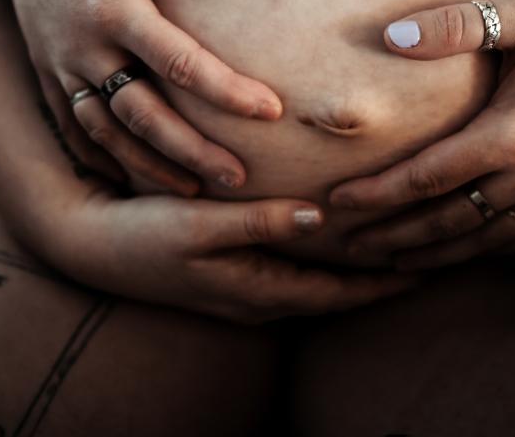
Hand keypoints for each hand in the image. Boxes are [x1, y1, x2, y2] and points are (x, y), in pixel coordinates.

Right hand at [0, 0, 281, 195]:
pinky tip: (132, 180)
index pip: (177, 61)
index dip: (225, 90)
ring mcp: (56, 61)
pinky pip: (72, 125)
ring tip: (196, 194)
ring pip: (105, 131)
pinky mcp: (44, 67)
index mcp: (111, 4)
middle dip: (192, 152)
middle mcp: (79, 44)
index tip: (271, 110)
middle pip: (141, 114)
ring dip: (150, 166)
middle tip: (240, 180)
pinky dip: (101, 157)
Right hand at [46, 189, 418, 323]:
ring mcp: (241, 288)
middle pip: (331, 294)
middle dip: (376, 280)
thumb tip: (317, 216)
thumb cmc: (142, 236)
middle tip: (422, 256)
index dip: (381, 283)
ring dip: (350, 271)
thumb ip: (258, 222)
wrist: (89, 245)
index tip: (425, 267)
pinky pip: (291, 273)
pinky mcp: (229, 273)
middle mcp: (255, 298)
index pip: (335, 294)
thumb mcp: (198, 225)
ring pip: (313, 284)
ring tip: (387, 248)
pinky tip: (326, 237)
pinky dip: (319, 261)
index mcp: (255, 290)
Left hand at [331, 0, 514, 269]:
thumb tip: (389, 34)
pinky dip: (489, 249)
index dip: (379, 193)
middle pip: (450, 221)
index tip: (337, 200)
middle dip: (396, 236)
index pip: (428, 178)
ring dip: (438, 252)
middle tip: (350, 247)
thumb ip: (455, 25)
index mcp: (512, 136)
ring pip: (487, 237)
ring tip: (396, 263)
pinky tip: (472, 252)